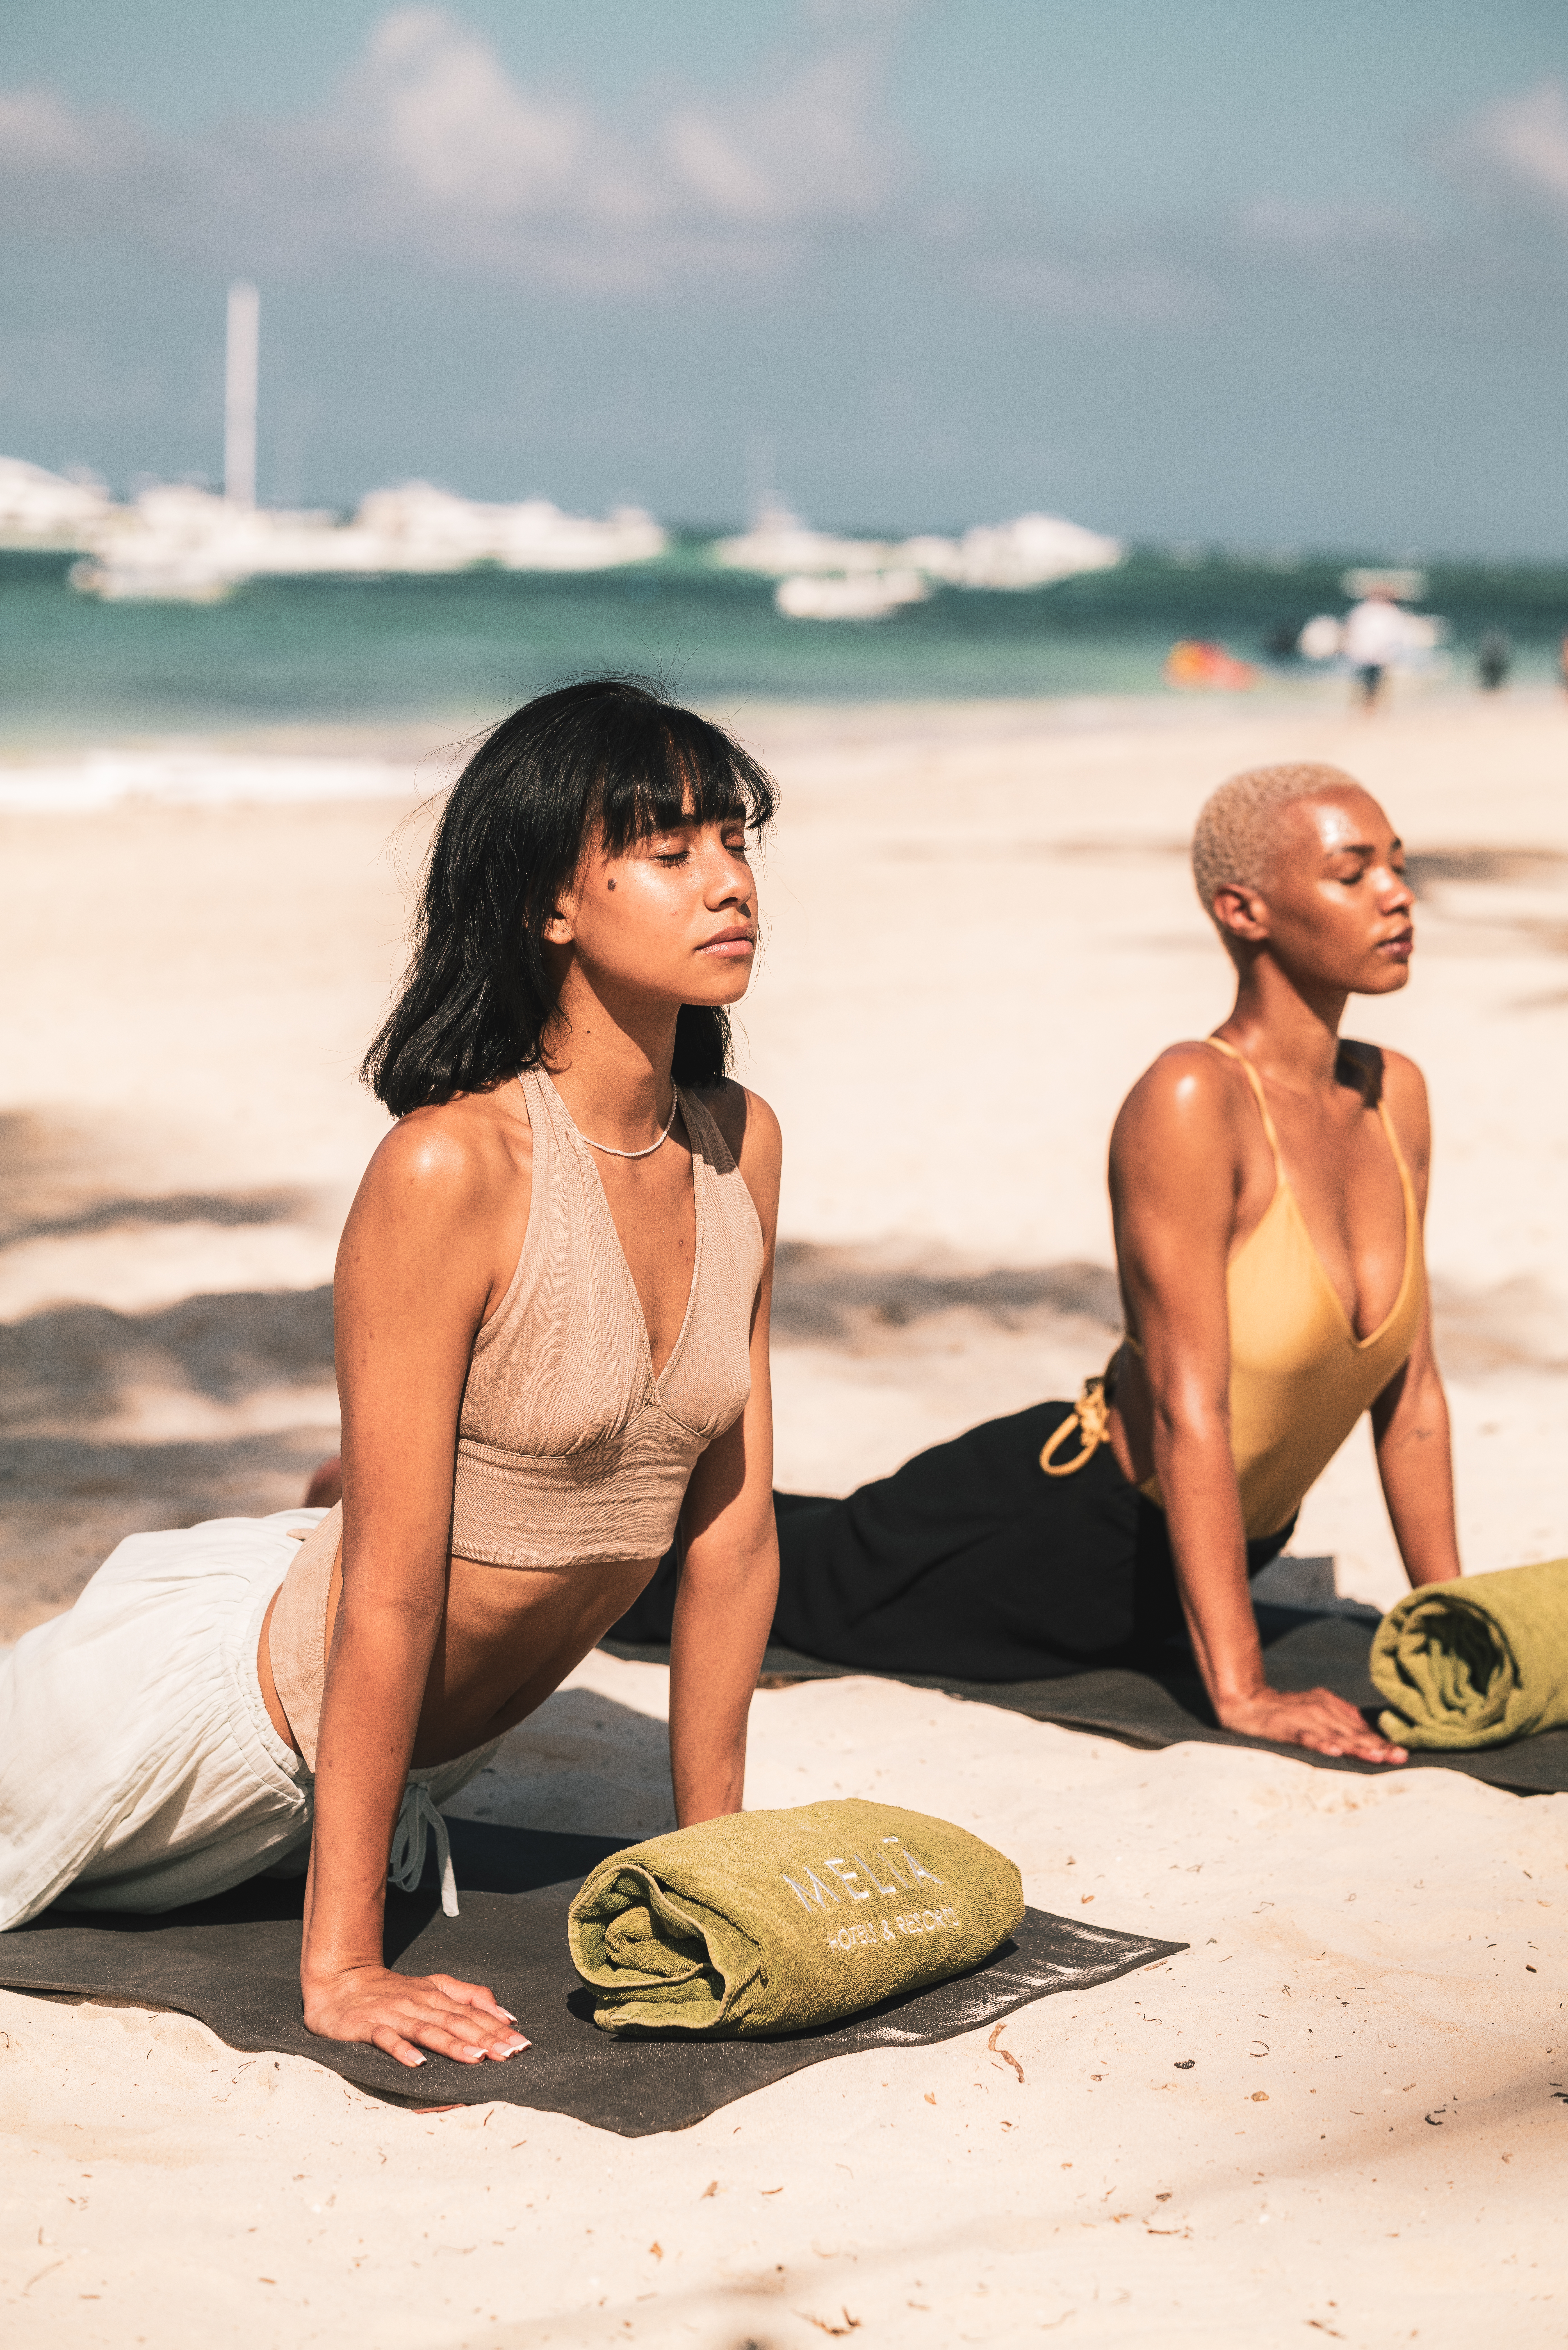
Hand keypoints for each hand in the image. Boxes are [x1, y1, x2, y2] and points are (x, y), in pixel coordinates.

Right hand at [303, 1964, 530, 2068]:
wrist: (341, 1982)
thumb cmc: (393, 1991)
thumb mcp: (434, 1987)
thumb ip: (469, 1996)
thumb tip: (505, 2014)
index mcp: (436, 1995)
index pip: (473, 2012)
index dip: (498, 2028)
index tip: (522, 2044)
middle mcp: (418, 2002)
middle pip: (457, 2021)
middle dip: (485, 2038)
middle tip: (510, 2054)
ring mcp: (393, 2014)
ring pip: (427, 2030)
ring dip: (453, 2044)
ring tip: (476, 2058)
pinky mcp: (367, 2025)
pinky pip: (387, 2038)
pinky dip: (402, 2050)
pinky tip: (418, 2063)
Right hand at [1217, 1684, 1407, 1765]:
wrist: (1248, 1703)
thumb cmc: (1286, 1712)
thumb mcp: (1317, 1710)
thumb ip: (1340, 1719)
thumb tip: (1367, 1732)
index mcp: (1330, 1705)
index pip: (1360, 1727)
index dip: (1381, 1740)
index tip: (1401, 1753)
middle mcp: (1320, 1708)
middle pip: (1352, 1731)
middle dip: (1376, 1745)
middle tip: (1397, 1756)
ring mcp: (1303, 1716)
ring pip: (1335, 1733)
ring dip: (1356, 1745)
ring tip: (1376, 1756)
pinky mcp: (1286, 1725)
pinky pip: (1306, 1735)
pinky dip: (1320, 1742)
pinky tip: (1334, 1751)